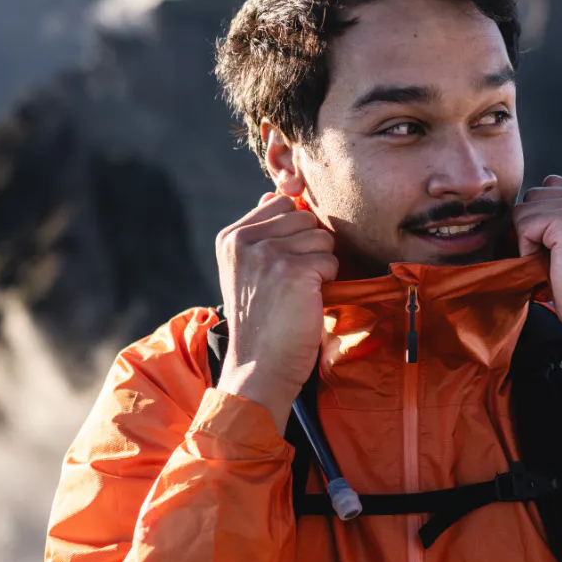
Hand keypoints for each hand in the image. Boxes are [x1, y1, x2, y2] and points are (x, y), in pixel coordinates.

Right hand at [214, 194, 337, 433]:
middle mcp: (245, 240)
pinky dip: (328, 282)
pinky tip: (308, 302)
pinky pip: (330, 260)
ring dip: (321, 266)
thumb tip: (279, 195)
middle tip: (295, 283)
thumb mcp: (246, 271)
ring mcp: (269, 253)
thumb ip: (261, 232)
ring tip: (300, 292)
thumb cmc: (261, 322)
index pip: (281, 205)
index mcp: (231, 237)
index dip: (295, 233)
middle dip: (310, 248)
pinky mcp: (293, 271)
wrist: (259, 366)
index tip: (286, 266)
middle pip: (304, 218)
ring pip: (321, 237)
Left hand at [513, 177, 561, 336]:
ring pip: (527, 207)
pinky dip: (527, 249)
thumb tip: (525, 212)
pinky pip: (524, 223)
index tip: (554, 251)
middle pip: (537, 194)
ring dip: (530, 239)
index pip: (553, 188)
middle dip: (534, 228)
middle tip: (552, 261)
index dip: (543, 220)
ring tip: (552, 265)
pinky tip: (549, 268)